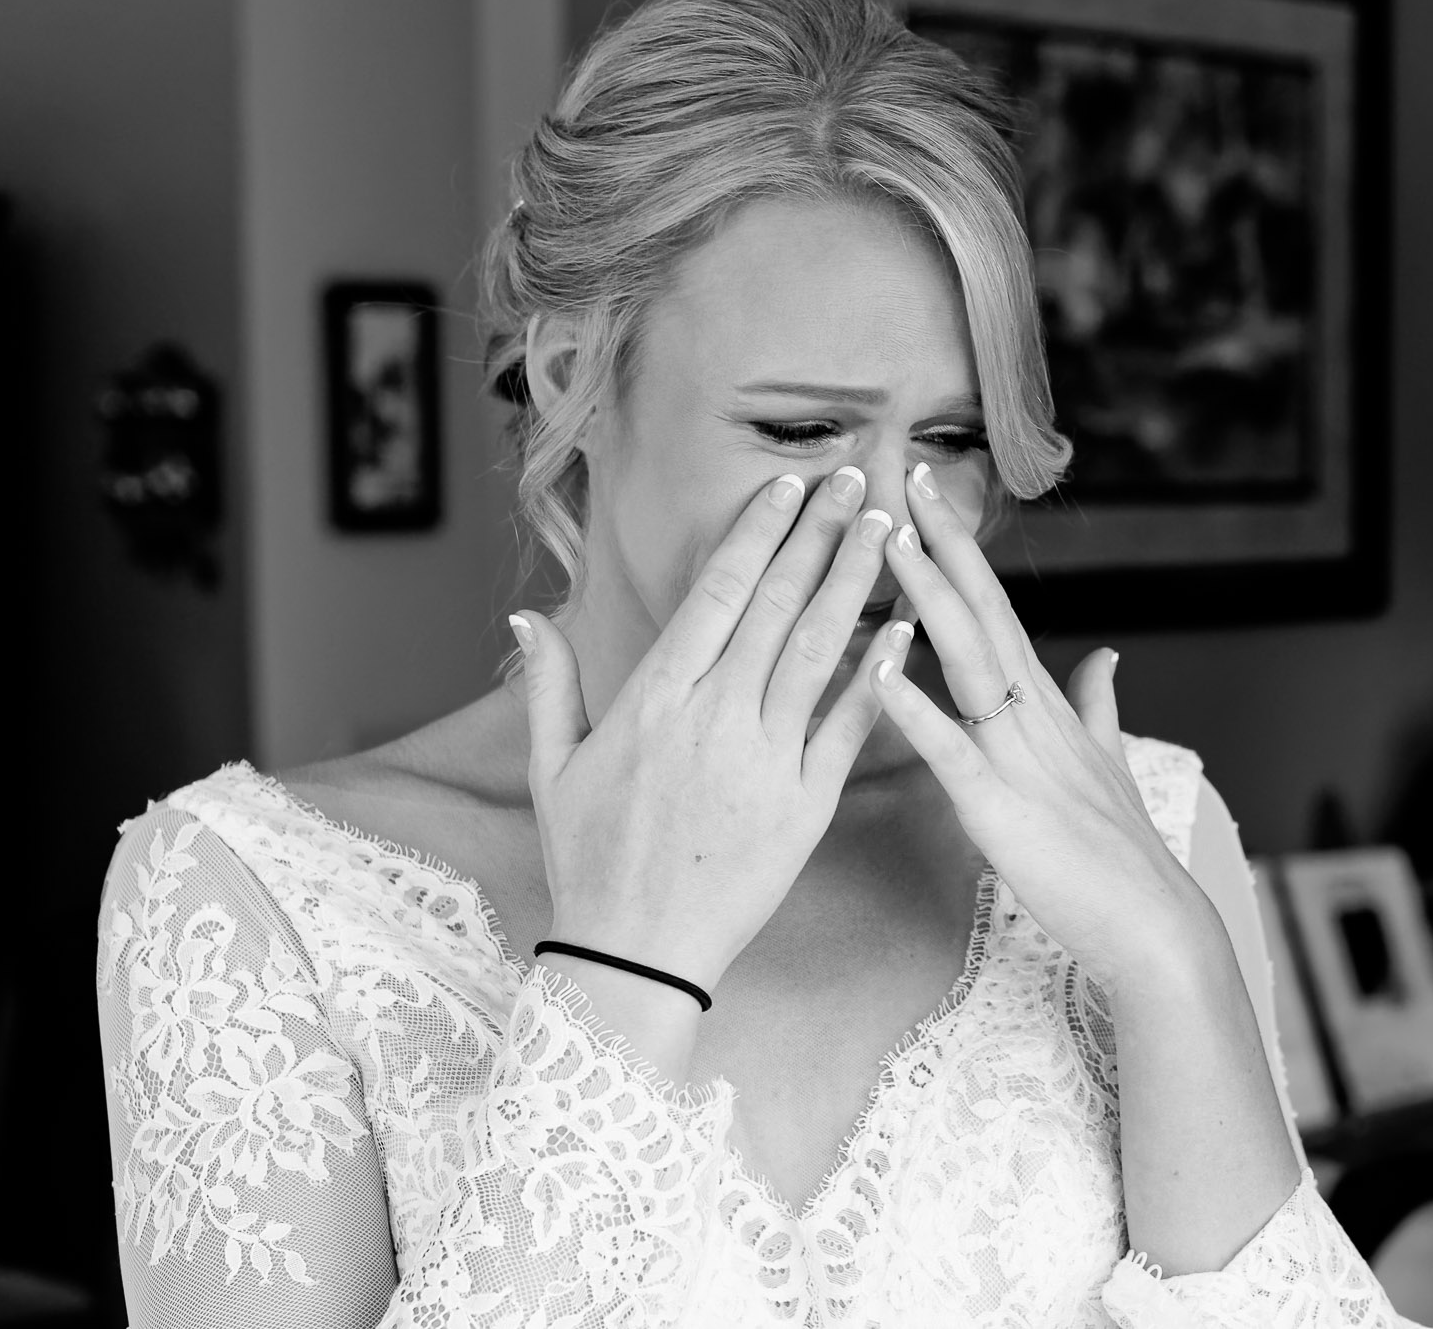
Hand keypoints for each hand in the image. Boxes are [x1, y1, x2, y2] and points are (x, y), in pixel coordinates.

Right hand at [510, 467, 909, 990]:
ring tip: (886, 529)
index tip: (788, 484)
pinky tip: (903, 629)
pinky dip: (877, 675)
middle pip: (778, 604)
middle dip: (819, 534)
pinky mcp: (806, 806)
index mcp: (655, 700)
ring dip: (856, 583)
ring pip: (819, 651)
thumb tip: (528, 615)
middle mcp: (715, 718)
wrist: (637, 955)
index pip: (717, 592)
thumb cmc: (591, 861)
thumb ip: (552, 686)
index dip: (759, 532)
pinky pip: (848, 727)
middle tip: (854, 477)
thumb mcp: (554, 770)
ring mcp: (766, 760)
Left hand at [870, 463, 1211, 985]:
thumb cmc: (1121, 854)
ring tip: (894, 543)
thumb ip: (1100, 706)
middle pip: (982, 613)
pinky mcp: (1002, 810)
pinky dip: (916, 710)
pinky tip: (881, 670)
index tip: (929, 494)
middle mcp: (1034, 716)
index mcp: (1046, 705)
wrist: (1154, 925)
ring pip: (968, 663)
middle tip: (906, 475)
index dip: (961, 550)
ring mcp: (1020, 758)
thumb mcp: (1109, 764)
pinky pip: (952, 752)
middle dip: (944, 543)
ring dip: (930, 600)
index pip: (996, 609)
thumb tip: (1107, 656)